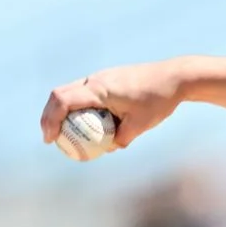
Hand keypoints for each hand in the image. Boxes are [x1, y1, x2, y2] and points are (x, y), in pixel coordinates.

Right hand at [40, 59, 186, 148]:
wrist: (175, 77)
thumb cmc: (158, 100)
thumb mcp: (140, 125)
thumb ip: (121, 138)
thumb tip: (107, 149)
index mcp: (98, 89)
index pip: (62, 101)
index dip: (50, 120)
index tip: (50, 140)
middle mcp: (95, 79)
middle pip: (59, 94)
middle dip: (49, 116)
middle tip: (50, 138)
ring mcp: (101, 77)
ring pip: (71, 92)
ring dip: (62, 110)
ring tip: (64, 132)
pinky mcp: (108, 79)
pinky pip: (85, 92)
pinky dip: (78, 106)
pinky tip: (86, 122)